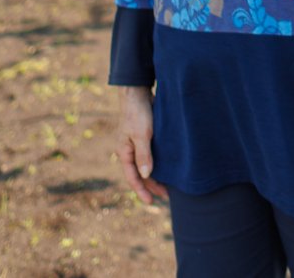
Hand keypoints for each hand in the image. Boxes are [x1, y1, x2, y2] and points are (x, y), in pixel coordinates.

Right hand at [117, 86, 166, 204]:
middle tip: (166, 196)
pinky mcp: (146, 137)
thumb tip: (146, 176)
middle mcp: (129, 150)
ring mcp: (138, 144)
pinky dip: (159, 163)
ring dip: (156, 175)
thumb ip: (144, 155)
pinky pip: (152, 155)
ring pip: (147, 165)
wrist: (139, 91)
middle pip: (140, 173)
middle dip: (151, 185)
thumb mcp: (141, 134)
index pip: (132, 177)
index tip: (152, 201)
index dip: (141, 190)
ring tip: (170, 185)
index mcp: (124, 152)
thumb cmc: (138, 112)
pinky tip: (169, 167)